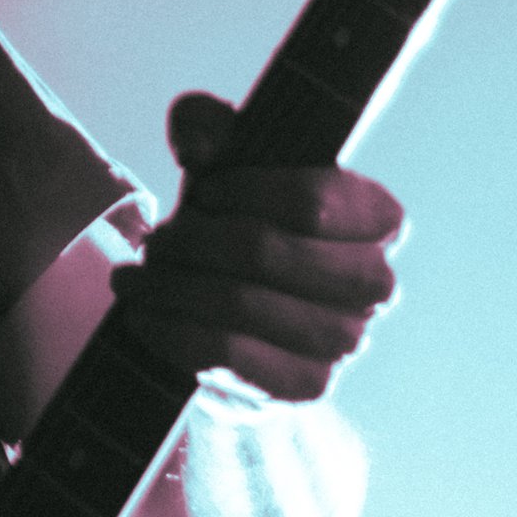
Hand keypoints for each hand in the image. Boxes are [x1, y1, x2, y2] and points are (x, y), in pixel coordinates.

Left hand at [116, 93, 404, 402]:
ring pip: (239, 303)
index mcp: (378, 218)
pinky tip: (141, 314)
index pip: (313, 199)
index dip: (246, 191)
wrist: (239, 332)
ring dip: (173, 285)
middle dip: (196, 240)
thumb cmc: (241, 235)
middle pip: (267, 250)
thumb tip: (200, 130)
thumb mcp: (227, 175)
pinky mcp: (307, 385)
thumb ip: (212, 132)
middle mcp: (376, 282)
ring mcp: (347, 340)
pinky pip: (224, 353)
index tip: (203, 190)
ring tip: (138, 276)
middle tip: (157, 241)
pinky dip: (170, 329)